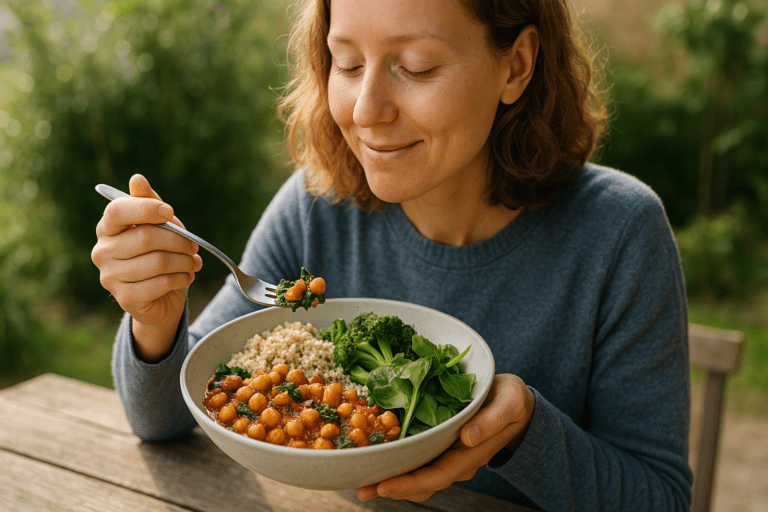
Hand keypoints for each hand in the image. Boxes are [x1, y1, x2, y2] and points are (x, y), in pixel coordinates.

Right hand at [91, 174, 202, 360]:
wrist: (159, 298)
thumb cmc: (157, 254)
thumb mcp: (157, 225)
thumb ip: (149, 203)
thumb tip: (137, 179)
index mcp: (107, 228)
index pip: (118, 210)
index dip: (146, 208)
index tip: (169, 212)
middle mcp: (102, 252)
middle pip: (146, 237)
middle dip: (179, 240)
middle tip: (193, 246)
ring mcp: (110, 277)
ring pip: (158, 262)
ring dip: (185, 261)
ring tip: (192, 262)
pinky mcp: (126, 298)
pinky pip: (162, 283)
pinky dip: (182, 278)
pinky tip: (186, 276)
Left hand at [357, 374, 534, 501]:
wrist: (516, 403)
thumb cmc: (512, 401)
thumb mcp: (509, 404)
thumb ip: (491, 421)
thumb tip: (467, 437)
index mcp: (471, 454)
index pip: (438, 475)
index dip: (410, 483)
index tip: (385, 485)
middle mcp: (456, 460)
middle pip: (422, 482)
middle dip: (392, 488)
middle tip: (361, 489)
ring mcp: (448, 454)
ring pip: (417, 475)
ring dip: (391, 480)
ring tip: (361, 483)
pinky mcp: (441, 444)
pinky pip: (418, 459)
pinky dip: (397, 463)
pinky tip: (378, 459)